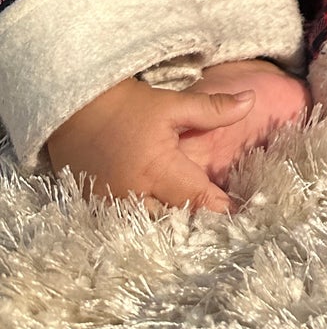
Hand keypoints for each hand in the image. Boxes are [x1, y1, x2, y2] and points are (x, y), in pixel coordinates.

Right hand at [46, 77, 254, 214]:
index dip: (223, 209)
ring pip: (152, 228)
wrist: (74, 109)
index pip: (200, 201)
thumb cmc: (127, 106)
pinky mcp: (97, 211)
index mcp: (157, 171)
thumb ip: (213, 109)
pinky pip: (128, 225)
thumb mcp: (172, 105)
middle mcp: (134, 197)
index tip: (246, 213)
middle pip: (176, 222)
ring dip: (173, 226)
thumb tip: (251, 100)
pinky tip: (162, 220)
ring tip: (195, 226)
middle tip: (222, 222)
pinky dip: (147, 223)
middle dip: (198, 223)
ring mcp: (112, 209)